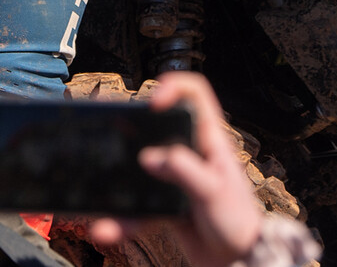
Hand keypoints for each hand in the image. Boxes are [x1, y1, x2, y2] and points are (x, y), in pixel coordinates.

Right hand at [85, 73, 262, 266]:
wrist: (238, 261)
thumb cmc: (238, 221)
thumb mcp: (213, 191)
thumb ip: (184, 171)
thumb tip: (148, 157)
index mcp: (209, 139)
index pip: (195, 95)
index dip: (174, 87)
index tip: (154, 102)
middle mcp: (190, 152)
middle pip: (156, 126)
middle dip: (129, 127)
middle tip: (107, 128)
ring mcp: (175, 177)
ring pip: (139, 168)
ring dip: (119, 179)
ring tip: (97, 188)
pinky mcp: (164, 203)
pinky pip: (137, 205)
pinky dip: (122, 218)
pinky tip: (108, 228)